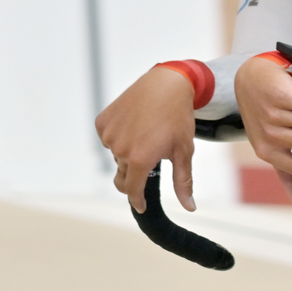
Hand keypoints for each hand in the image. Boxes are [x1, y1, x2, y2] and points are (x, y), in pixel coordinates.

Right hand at [96, 65, 196, 212]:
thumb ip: (183, 182)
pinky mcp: (102, 122)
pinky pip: (109, 139)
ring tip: (145, 136)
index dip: (138, 201)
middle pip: (123, 177)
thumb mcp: (184, 151)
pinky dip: (119, 138)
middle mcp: (120, 149)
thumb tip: (189, 207)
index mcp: (140, 159)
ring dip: (127, 155)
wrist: (165, 84)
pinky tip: (134, 126)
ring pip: (116, 157)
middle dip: (134, 179)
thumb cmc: (177, 118)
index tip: (142, 206)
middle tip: (148, 166)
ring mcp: (109, 135)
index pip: (133, 191)